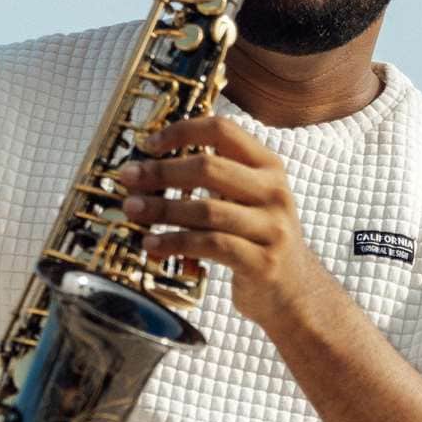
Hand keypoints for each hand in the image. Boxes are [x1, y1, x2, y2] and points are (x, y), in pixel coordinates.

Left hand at [122, 116, 339, 331]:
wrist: (293, 291)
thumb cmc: (256, 239)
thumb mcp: (248, 198)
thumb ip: (214, 178)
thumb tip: (147, 169)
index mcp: (268, 166)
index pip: (223, 131)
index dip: (182, 131)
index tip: (149, 144)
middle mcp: (274, 192)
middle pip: (209, 168)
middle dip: (162, 171)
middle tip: (128, 178)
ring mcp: (271, 228)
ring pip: (206, 209)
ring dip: (162, 208)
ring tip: (132, 209)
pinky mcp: (262, 262)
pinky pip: (210, 245)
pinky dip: (175, 242)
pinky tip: (152, 245)